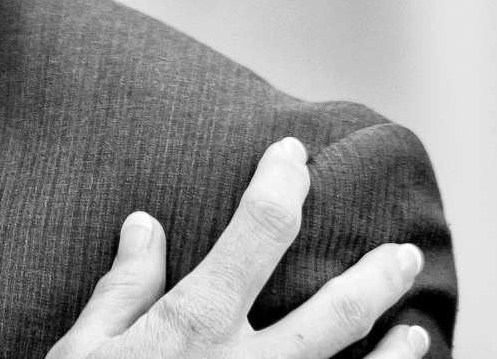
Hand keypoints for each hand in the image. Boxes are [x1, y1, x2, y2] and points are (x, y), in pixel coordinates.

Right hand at [47, 138, 429, 358]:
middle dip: (376, 275)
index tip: (292, 155)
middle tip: (402, 249)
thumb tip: (144, 225)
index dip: (281, 184)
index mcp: (196, 324)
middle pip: (336, 311)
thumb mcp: (84, 349)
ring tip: (412, 312)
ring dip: (393, 341)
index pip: (258, 231)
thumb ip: (123, 289)